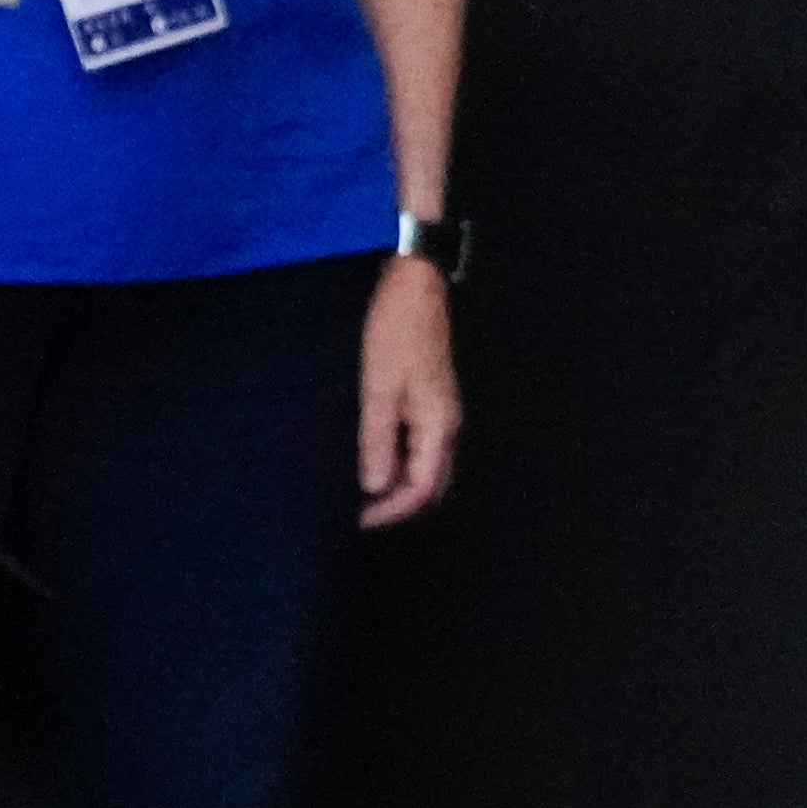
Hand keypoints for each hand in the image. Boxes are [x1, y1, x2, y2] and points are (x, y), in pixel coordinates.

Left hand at [359, 249, 460, 526]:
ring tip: (364, 491)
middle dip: (400, 504)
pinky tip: (374, 457)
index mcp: (438, 425)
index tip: (360, 520)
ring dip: (399, 484)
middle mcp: (446, 424)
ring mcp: (440, 410)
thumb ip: (377, 441)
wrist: (416, 287)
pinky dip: (399, 461)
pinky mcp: (429, 398)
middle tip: (362, 513)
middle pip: (432, 482)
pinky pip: (418, 445)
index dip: (393, 510)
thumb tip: (374, 487)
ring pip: (426, 465)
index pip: (422, 488)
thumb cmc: (396, 336)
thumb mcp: (380, 389)